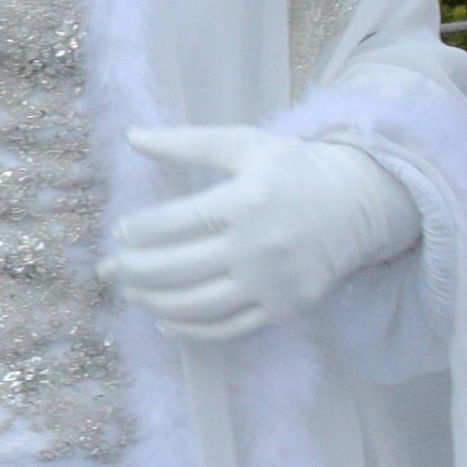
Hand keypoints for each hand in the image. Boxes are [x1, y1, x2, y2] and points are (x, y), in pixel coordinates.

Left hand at [105, 124, 421, 343]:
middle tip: (107, 268)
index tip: (120, 232)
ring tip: (129, 291)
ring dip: (153, 302)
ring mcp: (271, 283)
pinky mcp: (283, 307)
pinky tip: (163, 320)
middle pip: (177, 269)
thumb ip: (187, 143)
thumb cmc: (294, 169)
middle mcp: (256, 247)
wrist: (359, 204)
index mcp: (244, 202)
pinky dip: (190, 329)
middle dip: (132, 271)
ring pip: (196, 305)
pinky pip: (227, 328)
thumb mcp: (244, 144)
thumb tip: (131, 136)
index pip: (173, 224)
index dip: (138, 231)